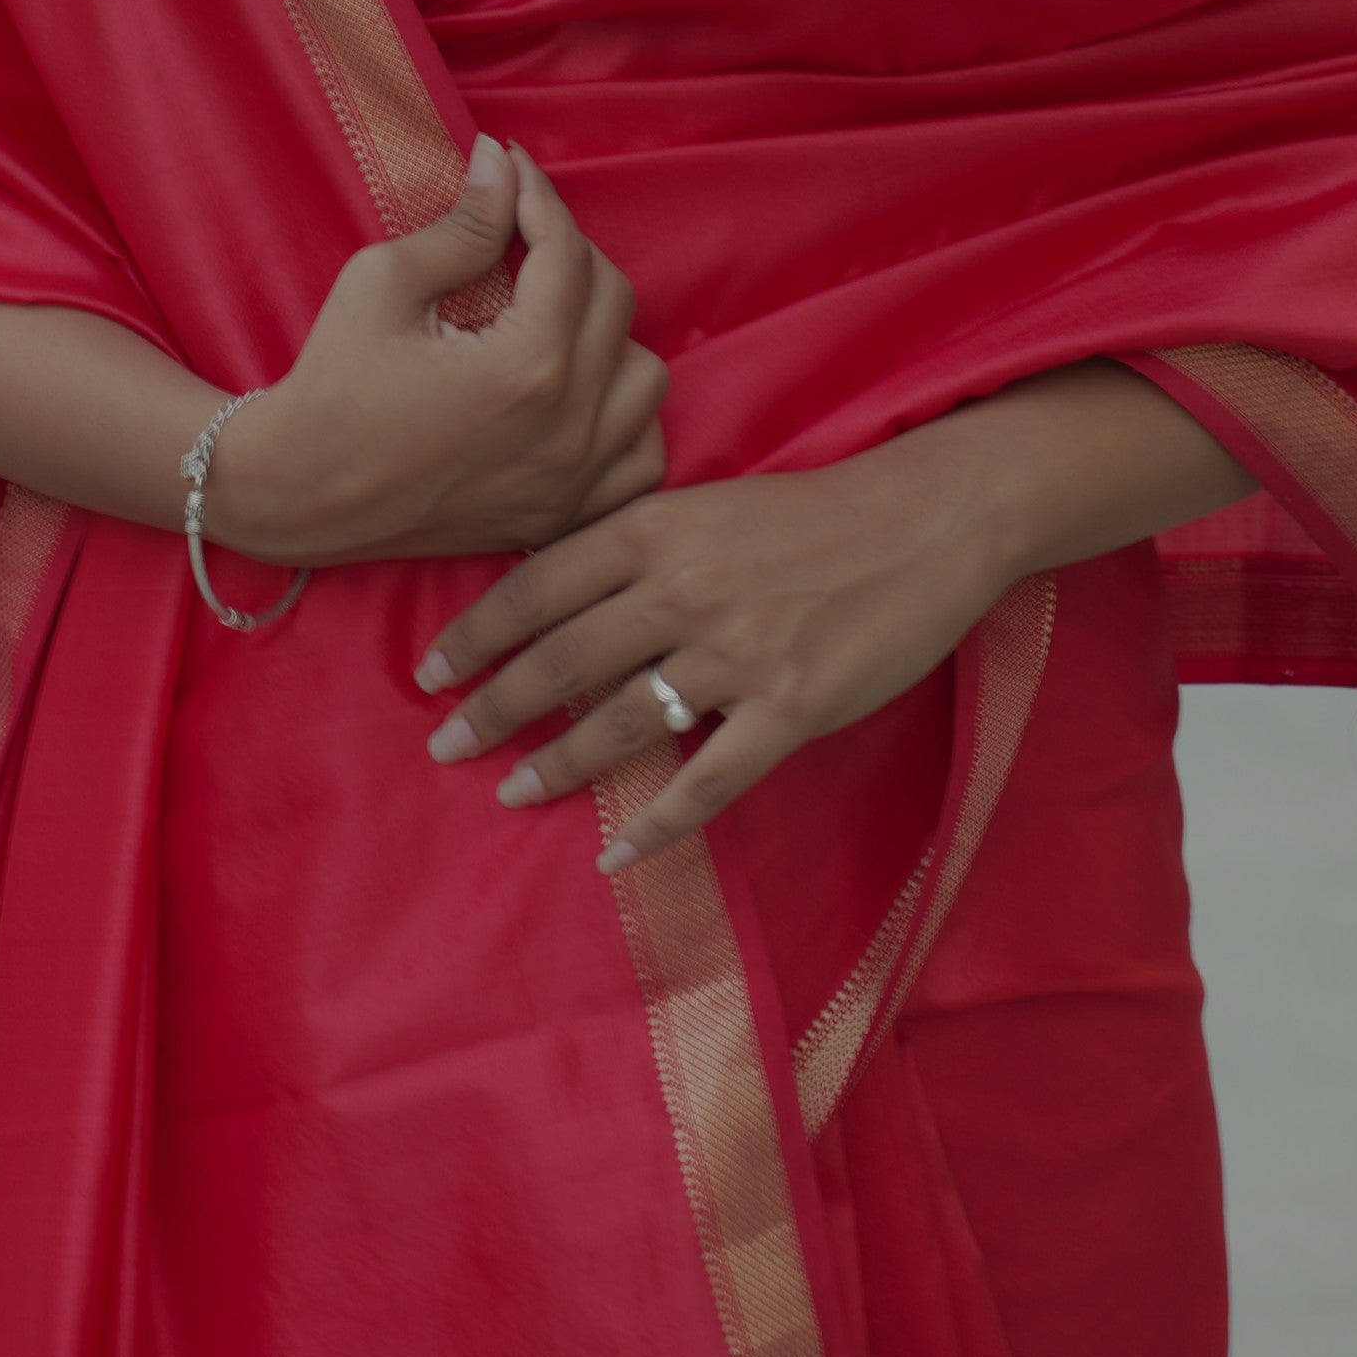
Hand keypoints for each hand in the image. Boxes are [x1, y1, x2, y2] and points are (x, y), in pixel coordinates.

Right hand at [213, 136, 666, 567]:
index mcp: (526, 366)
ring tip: (552, 318)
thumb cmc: (331, 384)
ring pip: (645, 380)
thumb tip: (500, 163)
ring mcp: (571, 482)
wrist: (299, 492)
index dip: (538, 196)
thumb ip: (463, 224)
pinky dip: (625, 421)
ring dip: (608, 336)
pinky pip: (641, 460)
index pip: (566, 252)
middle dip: (571, 252)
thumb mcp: (383, 283)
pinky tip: (581, 396)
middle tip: (520, 235)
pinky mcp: (562, 516)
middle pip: (615, 303)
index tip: (511, 168)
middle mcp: (566, 428)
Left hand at [412, 429, 1022, 867]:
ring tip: (512, 794)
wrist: (925, 519)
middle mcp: (684, 587)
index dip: (476, 635)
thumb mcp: (707, 506)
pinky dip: (654, 822)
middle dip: (493, 709)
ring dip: (557, 765)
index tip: (431, 673)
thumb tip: (553, 600)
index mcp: (657, 527)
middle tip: (445, 746)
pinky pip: (707, 781)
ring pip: (620, 723)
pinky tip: (615, 850)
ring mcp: (738, 651)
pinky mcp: (792, 706)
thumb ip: (636, 550)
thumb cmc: (811, 513)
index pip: (536, 585)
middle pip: (561, 660)